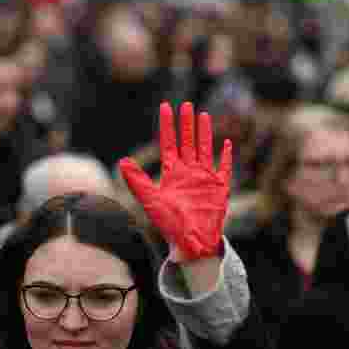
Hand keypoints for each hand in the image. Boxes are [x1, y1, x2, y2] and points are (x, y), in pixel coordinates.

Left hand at [119, 102, 232, 260]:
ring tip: (203, 114)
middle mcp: (188, 173)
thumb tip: (121, 161)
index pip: (169, 143)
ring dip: (204, 132)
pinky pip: (224, 167)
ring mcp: (204, 179)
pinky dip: (226, 155)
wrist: (191, 244)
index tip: (166, 107)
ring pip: (204, 149)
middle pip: (187, 142)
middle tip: (186, 105)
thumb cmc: (169, 225)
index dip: (167, 126)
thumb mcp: (151, 201)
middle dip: (186, 124)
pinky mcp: (220, 187)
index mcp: (172, 174)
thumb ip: (138, 181)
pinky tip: (227, 142)